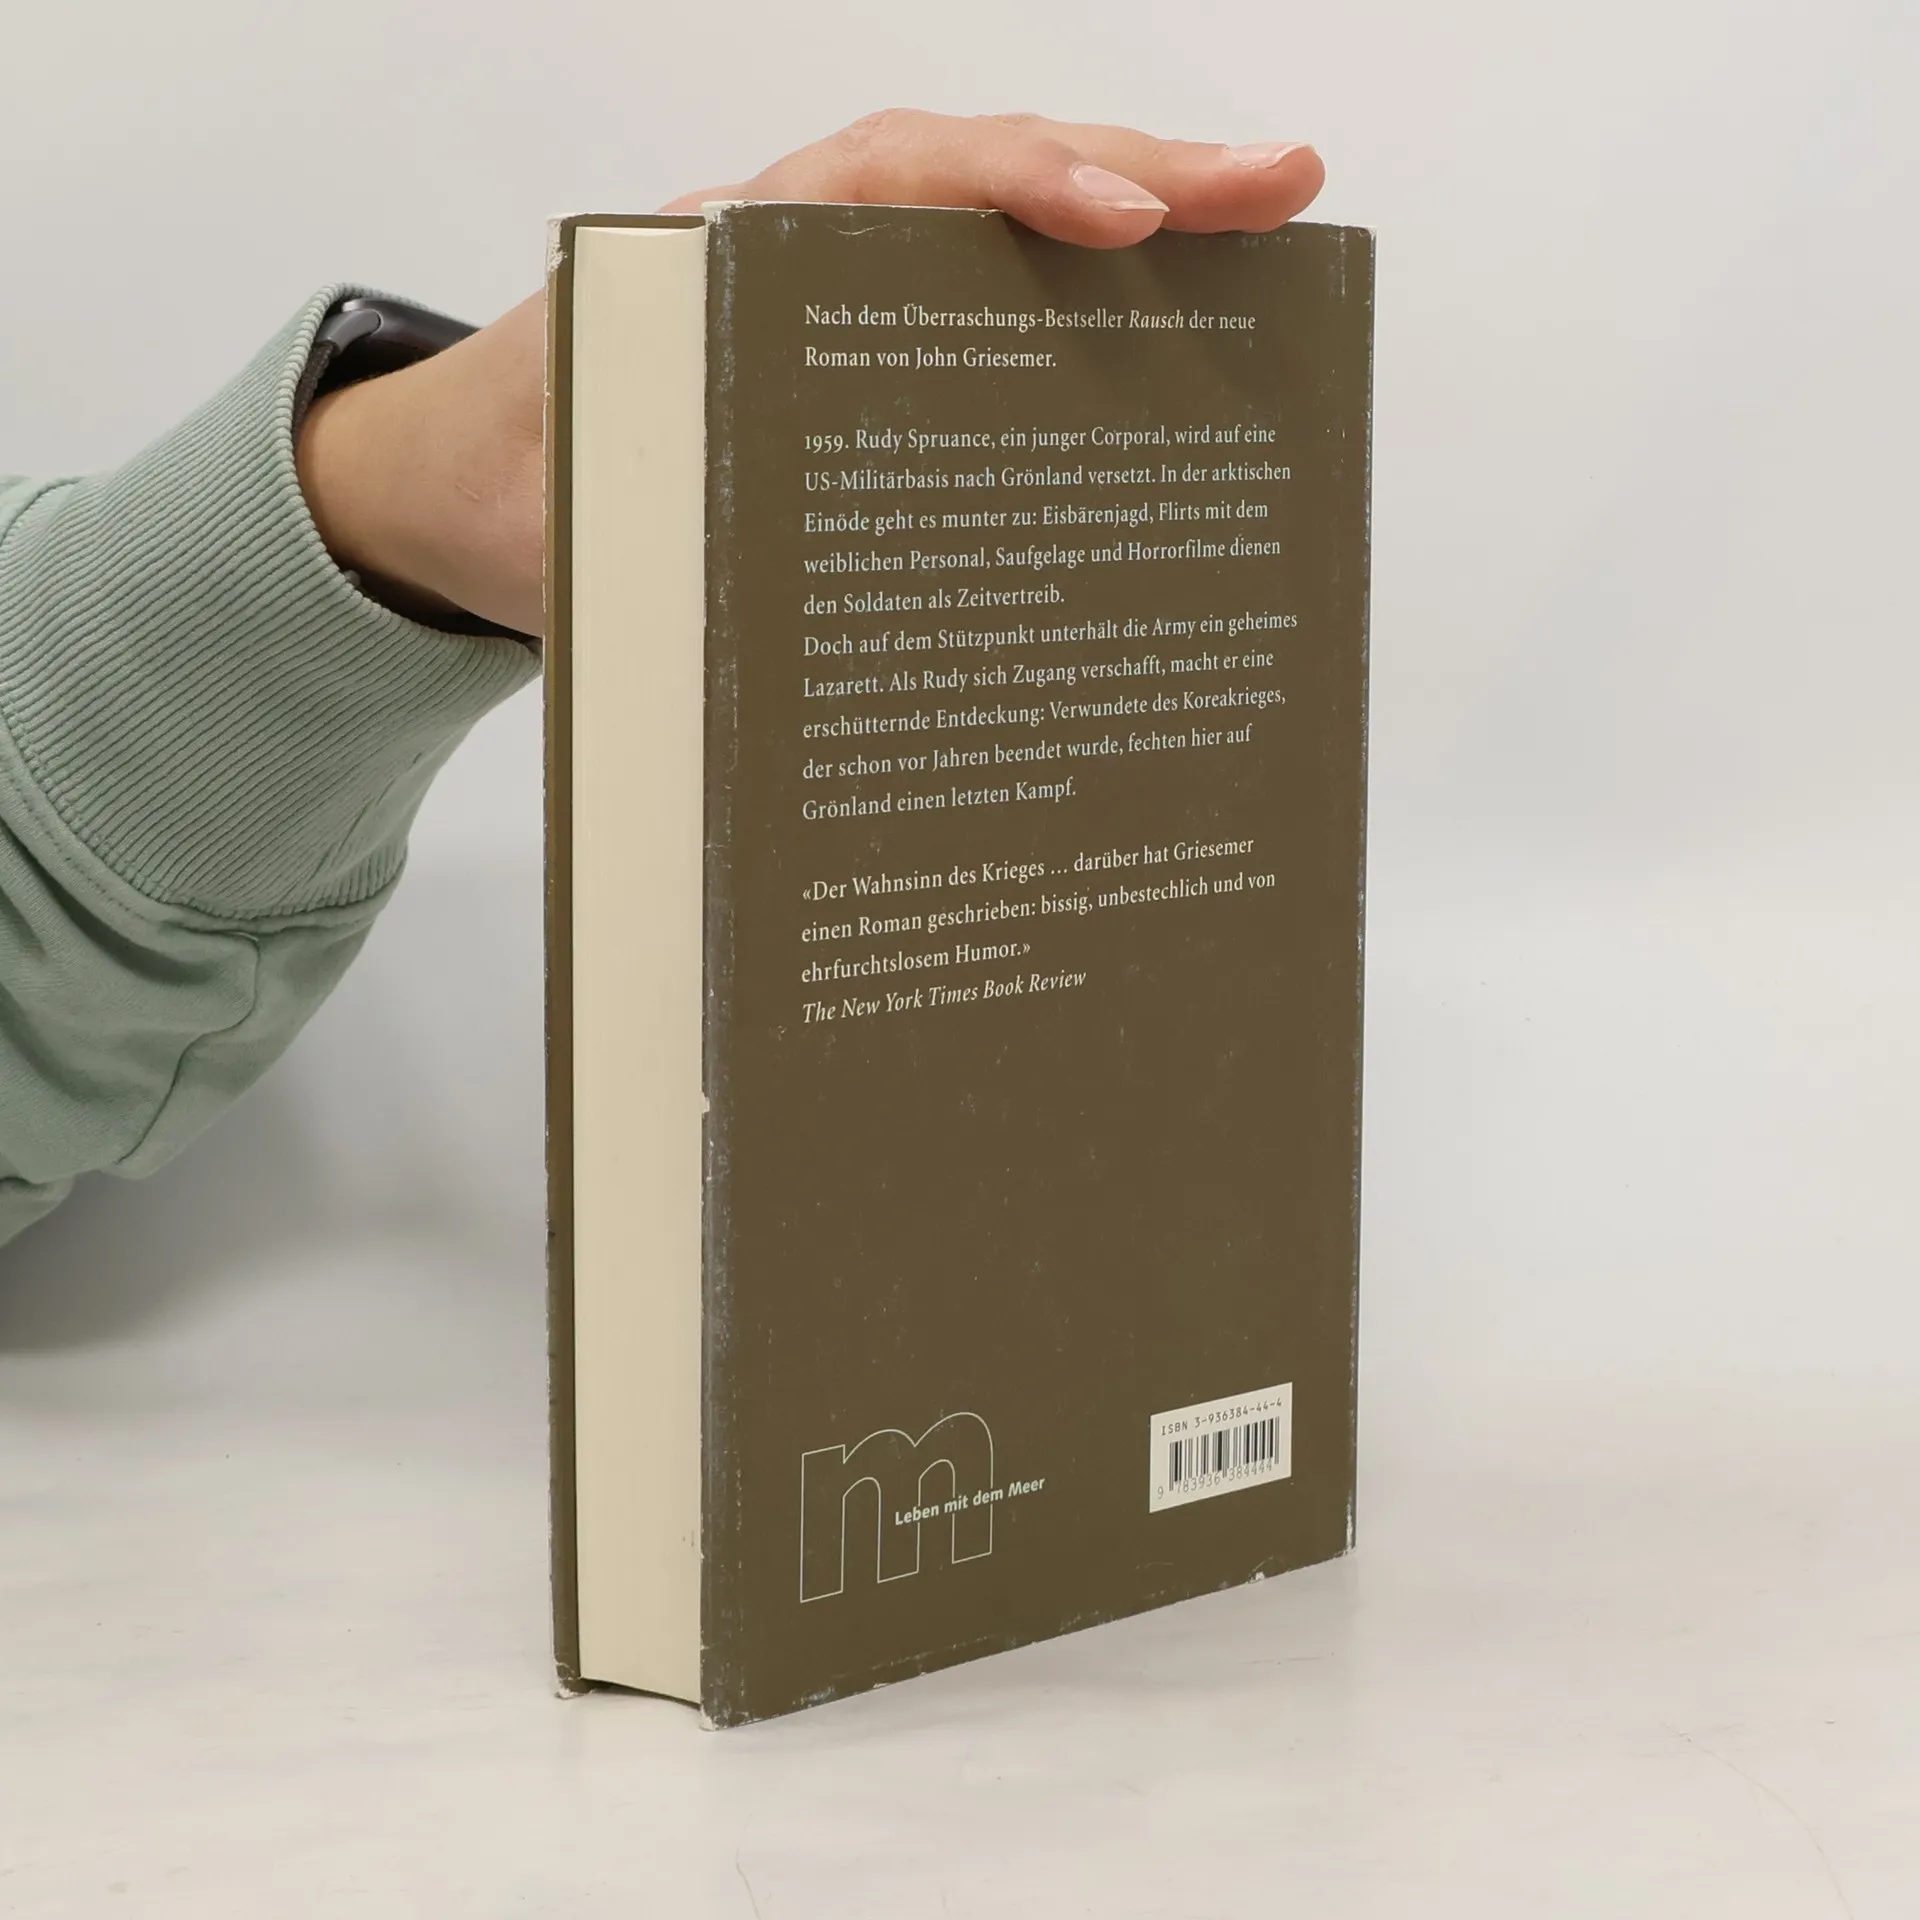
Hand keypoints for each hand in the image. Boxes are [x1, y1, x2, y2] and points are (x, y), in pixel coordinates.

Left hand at [296, 111, 1324, 638]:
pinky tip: (1170, 354)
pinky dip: (1082, 328)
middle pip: (984, 183)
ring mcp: (845, 311)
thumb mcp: (575, 512)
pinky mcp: (868, 374)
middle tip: (1281, 188)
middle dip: (1140, 175)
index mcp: (729, 258)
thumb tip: (784, 580)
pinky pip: (985, 330)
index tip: (1126, 221)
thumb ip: (655, 523)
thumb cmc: (522, 489)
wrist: (469, 505)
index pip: (892, 177)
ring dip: (1137, 242)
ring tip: (1269, 240)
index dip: (1015, 186)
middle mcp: (804, 259)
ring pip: (1001, 248)